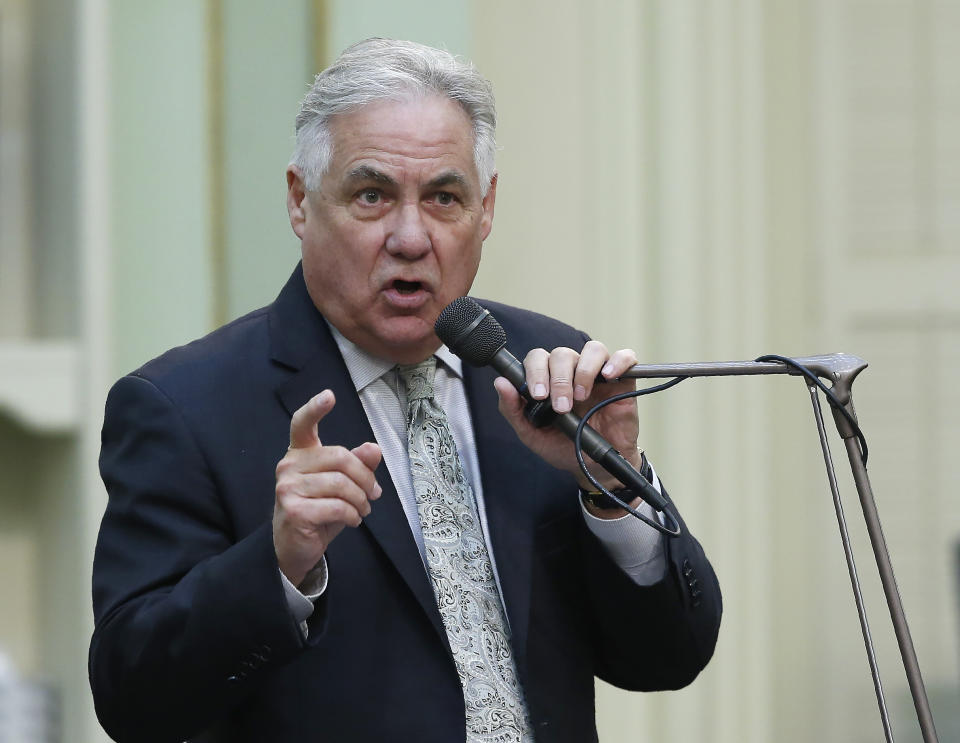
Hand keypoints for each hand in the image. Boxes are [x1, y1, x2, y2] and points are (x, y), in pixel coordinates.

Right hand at [273, 390, 381, 585]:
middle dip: (365, 477)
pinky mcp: (294, 510)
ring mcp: (287, 487)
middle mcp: (289, 465)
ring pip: (341, 484)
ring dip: (361, 500)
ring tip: (363, 510)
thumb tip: (373, 448)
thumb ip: (357, 464)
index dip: (315, 408)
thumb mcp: (342, 486)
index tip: (329, 396)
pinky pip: (338, 506)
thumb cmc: (319, 511)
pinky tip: (353, 520)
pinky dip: (353, 514)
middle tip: (374, 494)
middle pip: (340, 457)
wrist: (294, 548)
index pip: (302, 424)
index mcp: (300, 453)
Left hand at [494, 342, 642, 509]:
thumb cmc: (563, 447)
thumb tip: (500, 383)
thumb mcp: (532, 434)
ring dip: (584, 370)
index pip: (538, 359)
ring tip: (582, 395)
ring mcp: (598, 375)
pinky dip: (618, 361)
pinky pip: (626, 357)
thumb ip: (513, 409)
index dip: (535, 372)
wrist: (593, 468)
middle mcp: (572, 372)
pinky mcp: (623, 381)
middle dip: (559, 379)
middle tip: (561, 406)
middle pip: (562, 354)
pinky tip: (609, 376)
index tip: (538, 396)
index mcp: (548, 380)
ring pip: (592, 350)